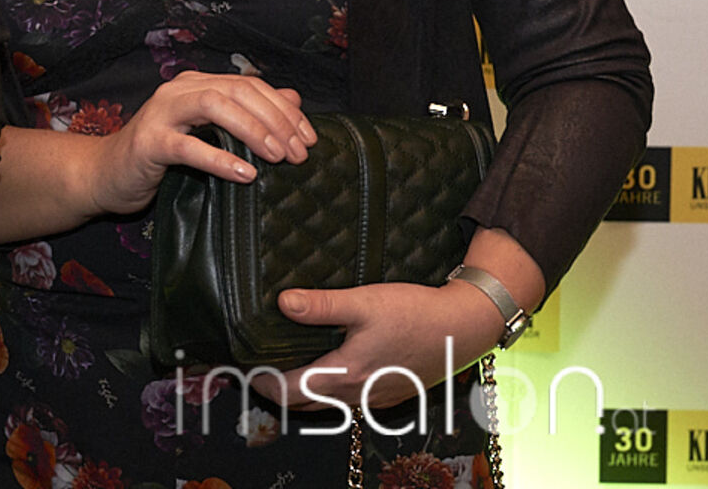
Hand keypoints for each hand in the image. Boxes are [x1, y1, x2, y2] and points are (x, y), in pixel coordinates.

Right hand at [88, 71, 314, 216]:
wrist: (106, 174)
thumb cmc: (160, 155)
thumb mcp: (209, 133)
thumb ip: (248, 113)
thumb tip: (293, 99)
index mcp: (196, 85)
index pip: (250, 86)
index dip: (284, 110)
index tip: (309, 139)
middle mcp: (178, 90)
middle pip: (236, 90)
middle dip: (275, 120)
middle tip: (299, 153)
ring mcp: (161, 114)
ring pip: (213, 105)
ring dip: (252, 130)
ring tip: (277, 157)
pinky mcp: (149, 142)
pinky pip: (188, 146)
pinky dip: (220, 158)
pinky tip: (244, 173)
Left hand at [246, 280, 506, 414]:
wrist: (464, 328)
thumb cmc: (415, 313)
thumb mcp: (364, 301)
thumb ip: (322, 304)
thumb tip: (282, 303)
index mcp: (346, 375)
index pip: (290, 392)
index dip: (262, 382)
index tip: (242, 367)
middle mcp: (357, 395)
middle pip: (303, 403)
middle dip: (275, 390)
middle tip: (255, 368)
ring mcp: (374, 398)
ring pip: (325, 405)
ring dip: (300, 392)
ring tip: (281, 367)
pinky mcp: (387, 393)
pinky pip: (346, 401)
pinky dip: (325, 391)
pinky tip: (323, 368)